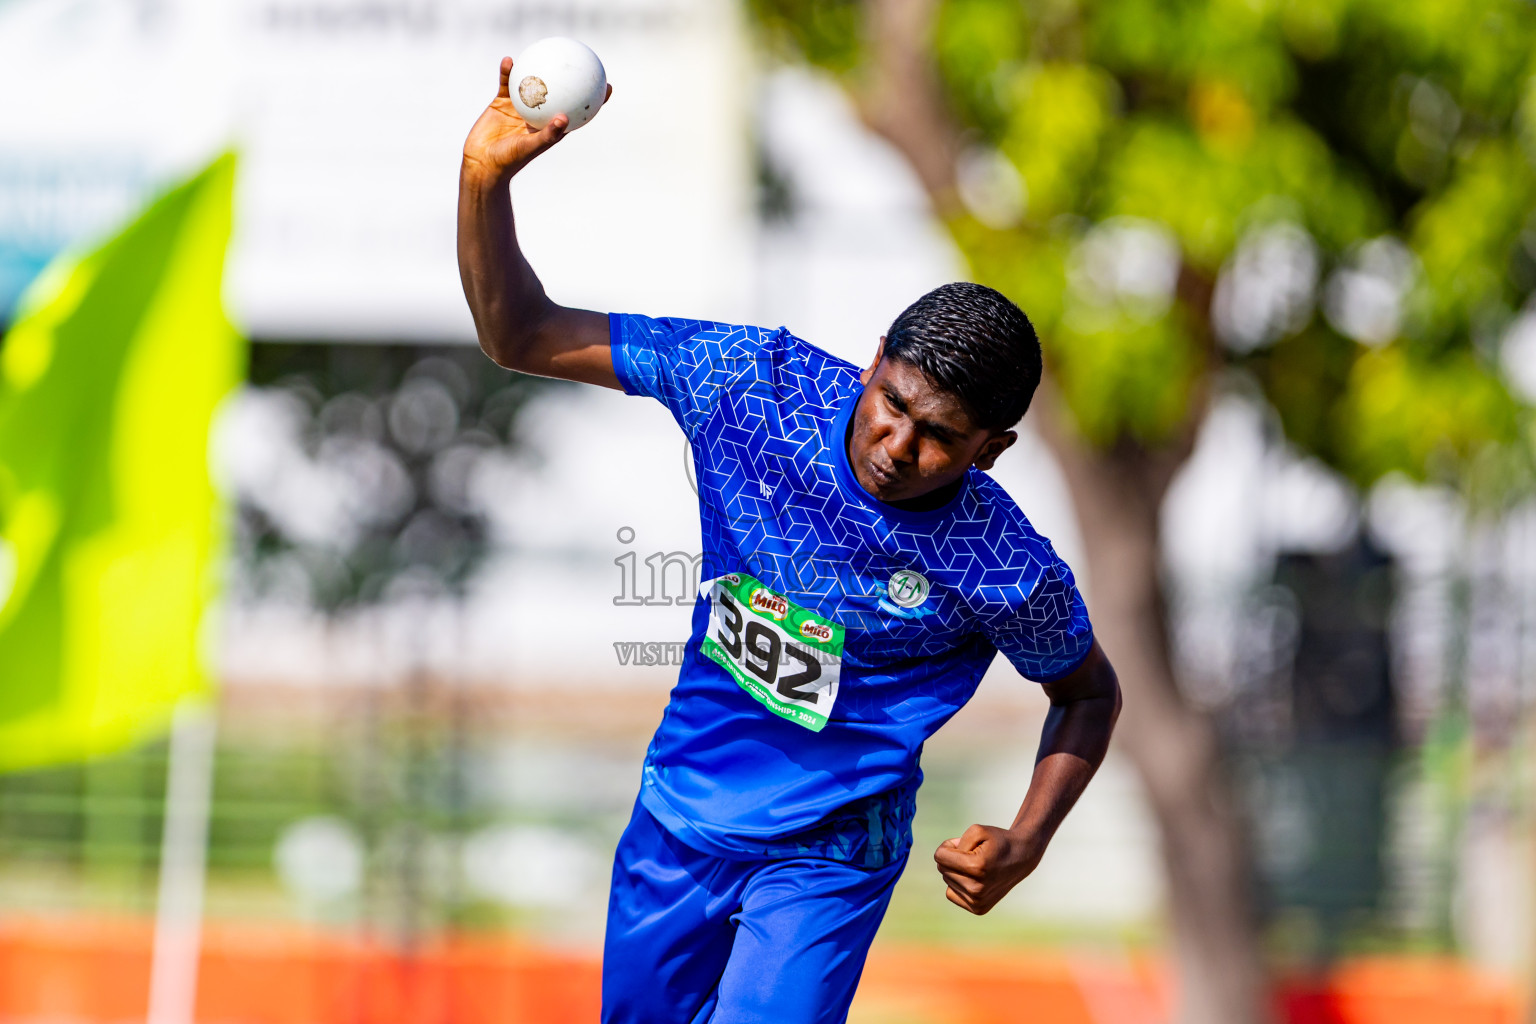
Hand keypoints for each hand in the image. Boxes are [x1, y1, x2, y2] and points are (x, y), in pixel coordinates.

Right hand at [462, 57, 613, 183]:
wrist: (482, 162)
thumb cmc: (509, 160)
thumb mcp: (530, 147)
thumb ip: (548, 134)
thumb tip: (565, 117)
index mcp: (551, 127)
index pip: (578, 112)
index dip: (594, 101)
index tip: (607, 87)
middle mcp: (538, 114)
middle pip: (559, 92)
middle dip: (570, 77)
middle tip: (583, 60)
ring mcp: (520, 107)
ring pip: (532, 83)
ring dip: (538, 67)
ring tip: (543, 50)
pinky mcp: (502, 102)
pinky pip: (507, 82)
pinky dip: (508, 71)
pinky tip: (510, 60)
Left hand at [933, 824, 1042, 914]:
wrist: (1021, 857)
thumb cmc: (997, 842)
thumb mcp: (977, 830)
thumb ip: (954, 843)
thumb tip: (943, 862)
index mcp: (976, 867)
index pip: (939, 856)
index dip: (948, 846)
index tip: (963, 844)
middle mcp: (976, 888)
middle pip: (942, 868)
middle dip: (953, 857)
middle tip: (974, 854)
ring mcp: (978, 901)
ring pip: (947, 880)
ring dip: (957, 870)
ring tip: (977, 866)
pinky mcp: (978, 908)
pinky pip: (950, 893)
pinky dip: (958, 884)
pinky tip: (974, 879)